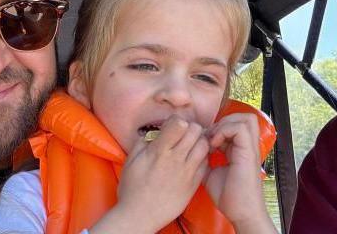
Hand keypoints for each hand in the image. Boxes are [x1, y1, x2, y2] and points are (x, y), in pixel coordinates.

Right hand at [90, 116, 208, 233]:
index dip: (176, 121)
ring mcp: (187, 172)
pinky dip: (202, 156)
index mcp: (158, 152)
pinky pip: (206, 163)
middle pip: (195, 131)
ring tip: (190, 144)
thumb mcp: (130, 161)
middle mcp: (176, 160)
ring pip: (205, 145)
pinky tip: (193, 158)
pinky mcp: (194, 184)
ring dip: (199, 140)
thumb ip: (142, 143)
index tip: (171, 126)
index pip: (179, 124)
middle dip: (190, 127)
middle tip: (183, 133)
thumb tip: (152, 133)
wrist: (140, 215)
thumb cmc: (132, 189)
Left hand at [204, 113, 275, 232]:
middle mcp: (246, 146)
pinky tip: (215, 144)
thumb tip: (194, 149)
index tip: (203, 141)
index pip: (232, 125)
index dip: (216, 128)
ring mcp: (249, 148)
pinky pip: (240, 128)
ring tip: (213, 140)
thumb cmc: (227, 196)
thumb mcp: (210, 172)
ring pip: (244, 118)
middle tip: (209, 136)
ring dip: (224, 125)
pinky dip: (224, 131)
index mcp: (239, 149)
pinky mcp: (249, 152)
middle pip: (243, 117)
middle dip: (222, 121)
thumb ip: (206, 158)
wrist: (240, 212)